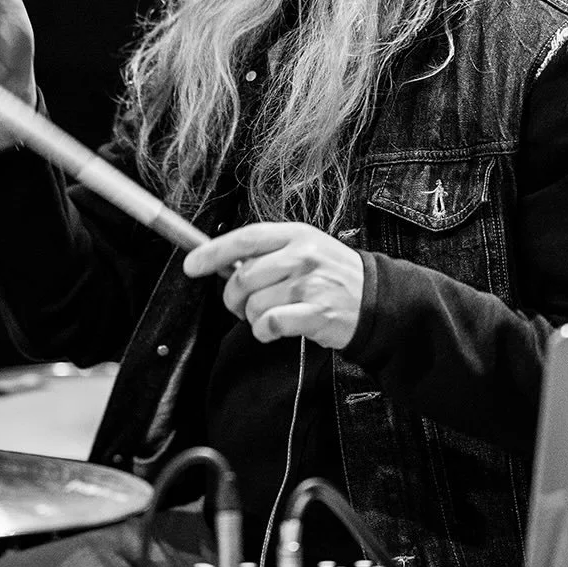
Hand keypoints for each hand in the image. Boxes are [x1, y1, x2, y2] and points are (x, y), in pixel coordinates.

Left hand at [183, 222, 364, 348]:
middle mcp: (302, 255)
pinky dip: (264, 332)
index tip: (191, 265)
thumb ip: (268, 252)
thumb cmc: (331, 273)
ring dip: (251, 318)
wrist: (376, 297)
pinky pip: (269, 325)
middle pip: (243, 276)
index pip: (246, 238)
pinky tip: (275, 329)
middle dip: (232, 298)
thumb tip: (222, 262)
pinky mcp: (315, 313)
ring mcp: (310, 284)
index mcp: (296, 234)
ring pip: (254, 304)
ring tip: (267, 317)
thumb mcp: (305, 248)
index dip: (213, 252)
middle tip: (241, 305)